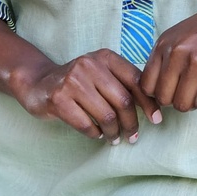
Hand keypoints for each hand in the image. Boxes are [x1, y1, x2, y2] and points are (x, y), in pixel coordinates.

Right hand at [11, 48, 161, 144]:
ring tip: (115, 138)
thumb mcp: (101, 73)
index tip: (157, 119)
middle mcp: (90, 65)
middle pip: (123, 101)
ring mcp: (72, 82)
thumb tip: (152, 106)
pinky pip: (87, 125)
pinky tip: (97, 134)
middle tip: (133, 136)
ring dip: (114, 132)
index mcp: (105, 57)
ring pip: (106, 116)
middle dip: (131, 123)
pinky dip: (95, 134)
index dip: (149, 103)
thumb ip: (123, 83)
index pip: (136, 80)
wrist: (39, 83)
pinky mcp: (59, 99)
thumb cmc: (78, 82)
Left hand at [141, 0, 196, 117]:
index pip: (146, 85)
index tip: (171, 94)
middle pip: (164, 98)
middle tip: (189, 98)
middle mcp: (176, 52)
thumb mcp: (181, 34)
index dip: (158, 95)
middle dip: (175, 103)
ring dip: (193, 107)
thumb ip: (166, 56)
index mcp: (164, 43)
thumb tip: (157, 89)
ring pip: (183, 104)